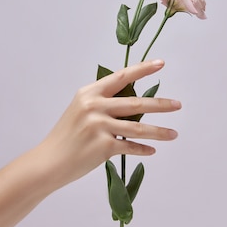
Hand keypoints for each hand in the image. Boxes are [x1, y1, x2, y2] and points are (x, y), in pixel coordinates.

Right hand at [40, 59, 180, 191]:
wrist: (48, 162)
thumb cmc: (66, 137)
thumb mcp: (80, 110)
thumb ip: (102, 103)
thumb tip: (133, 104)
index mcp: (89, 93)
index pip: (121, 77)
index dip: (142, 69)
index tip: (161, 64)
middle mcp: (94, 106)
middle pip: (136, 103)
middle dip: (160, 104)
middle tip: (178, 104)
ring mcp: (99, 126)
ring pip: (138, 128)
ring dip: (159, 132)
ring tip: (174, 134)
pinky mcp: (103, 146)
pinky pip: (130, 147)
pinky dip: (143, 149)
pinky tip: (152, 150)